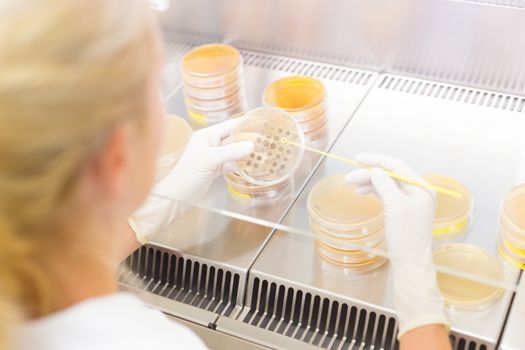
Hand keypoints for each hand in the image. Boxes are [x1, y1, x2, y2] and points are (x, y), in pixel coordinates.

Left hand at [156, 117, 253, 201]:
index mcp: (206, 136)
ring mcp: (213, 157)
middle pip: (233, 138)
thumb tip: (251, 145)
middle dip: (248, 139)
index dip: (244, 124)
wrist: (177, 197)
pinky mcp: (215, 169)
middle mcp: (210, 144)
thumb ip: (231, 152)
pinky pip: (231, 163)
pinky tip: (251, 166)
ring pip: (233, 152)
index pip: (229, 125)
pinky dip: (240, 165)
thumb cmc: (188, 175)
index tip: (261, 123)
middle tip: (266, 140)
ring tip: (262, 152)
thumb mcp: (210, 160)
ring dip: (245, 153)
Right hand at [346, 153, 447, 338]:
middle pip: (390, 175)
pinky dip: (374, 192)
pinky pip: (387, 195)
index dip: (376, 160)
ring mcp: (411, 203)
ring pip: (387, 185)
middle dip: (369, 174)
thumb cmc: (406, 235)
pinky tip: (363, 192)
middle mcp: (418, 192)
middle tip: (349, 178)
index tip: (358, 159)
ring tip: (351, 186)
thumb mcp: (394, 205)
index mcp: (421, 188)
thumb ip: (385, 184)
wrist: (411, 262)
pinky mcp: (403, 213)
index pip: (397, 166)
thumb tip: (375, 171)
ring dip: (369, 183)